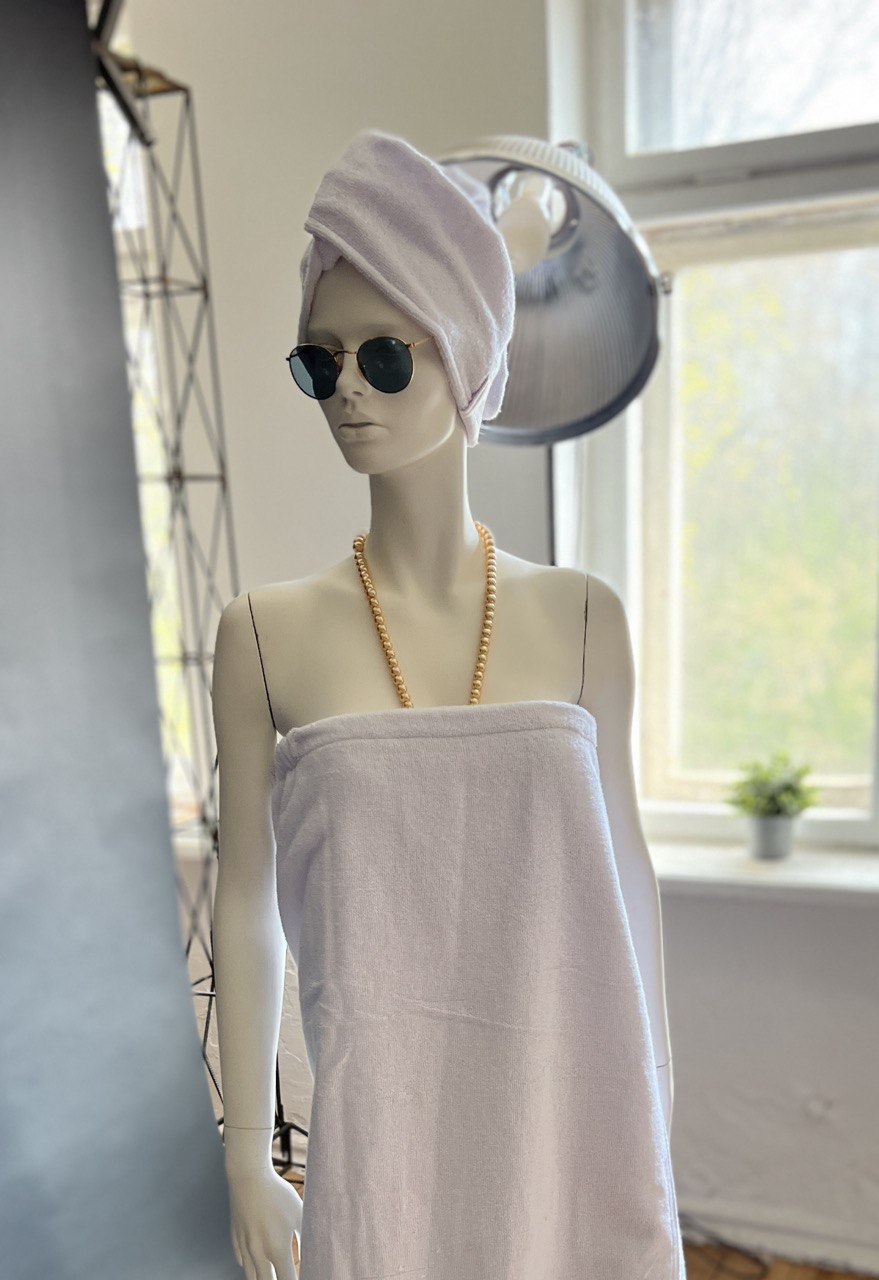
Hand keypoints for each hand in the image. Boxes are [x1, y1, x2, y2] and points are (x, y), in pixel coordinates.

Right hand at [227, 1165, 302, 1279]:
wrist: (248, 1177)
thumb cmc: (277, 1194)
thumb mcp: (298, 1213)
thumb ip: (305, 1238)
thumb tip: (308, 1256)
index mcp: (277, 1249)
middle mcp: (258, 1253)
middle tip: (284, 1277)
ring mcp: (244, 1247)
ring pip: (251, 1277)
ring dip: (262, 1278)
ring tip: (272, 1274)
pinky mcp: (235, 1238)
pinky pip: (242, 1262)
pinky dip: (250, 1266)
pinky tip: (257, 1263)